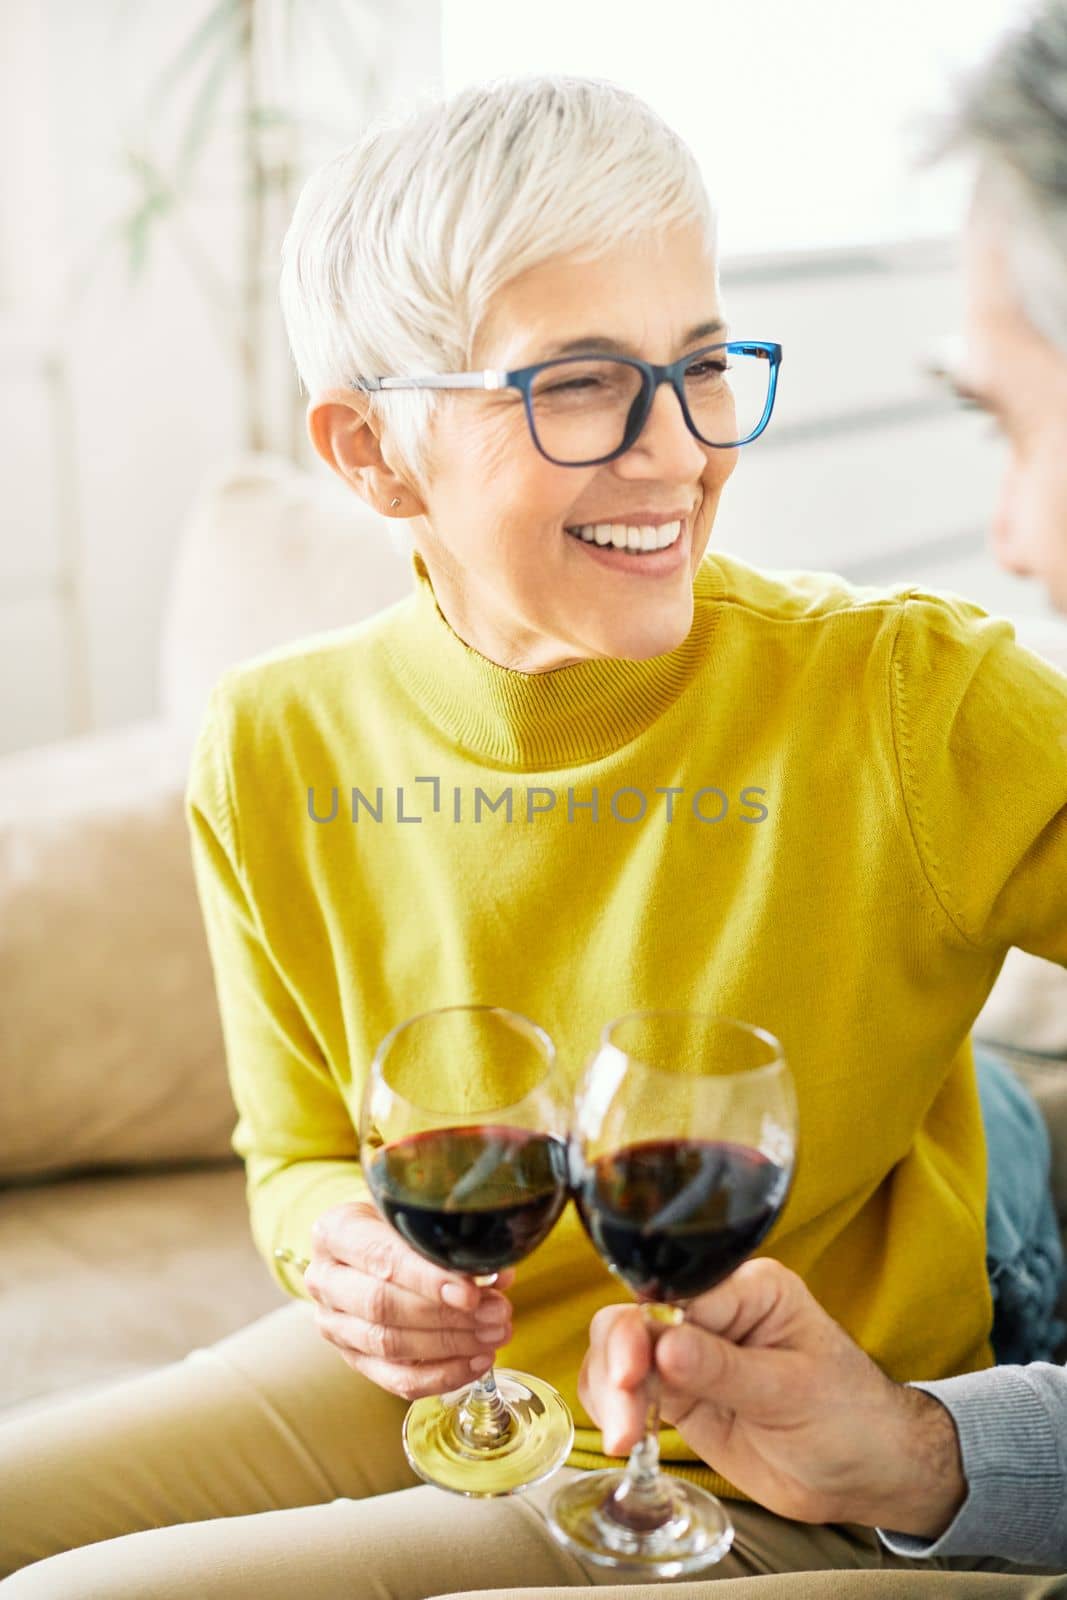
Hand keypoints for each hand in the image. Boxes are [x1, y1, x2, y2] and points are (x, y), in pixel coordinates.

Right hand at [304, 1200, 514, 1399]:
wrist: (364, 1246)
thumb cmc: (395, 1225)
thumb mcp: (413, 1215)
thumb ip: (449, 1240)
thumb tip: (497, 1274)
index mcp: (334, 1232)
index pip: (380, 1258)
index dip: (426, 1278)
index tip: (470, 1292)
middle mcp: (325, 1280)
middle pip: (382, 1306)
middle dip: (446, 1316)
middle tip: (495, 1314)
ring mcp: (335, 1324)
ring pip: (389, 1345)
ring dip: (450, 1345)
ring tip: (494, 1335)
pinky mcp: (353, 1358)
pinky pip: (395, 1379)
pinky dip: (440, 1376)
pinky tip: (476, 1363)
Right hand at [579, 1257, 965, 1535]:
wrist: (868, 1473)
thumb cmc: (851, 1419)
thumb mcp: (792, 1392)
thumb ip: (725, 1370)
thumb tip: (666, 1347)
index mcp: (747, 1288)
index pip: (675, 1296)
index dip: (642, 1331)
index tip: (632, 1374)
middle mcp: (712, 1312)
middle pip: (634, 1318)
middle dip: (617, 1365)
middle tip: (624, 1421)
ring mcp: (691, 1353)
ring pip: (620, 1353)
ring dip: (609, 1391)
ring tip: (624, 1438)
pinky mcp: (679, 1393)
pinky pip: (627, 1390)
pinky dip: (612, 1408)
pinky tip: (622, 1436)